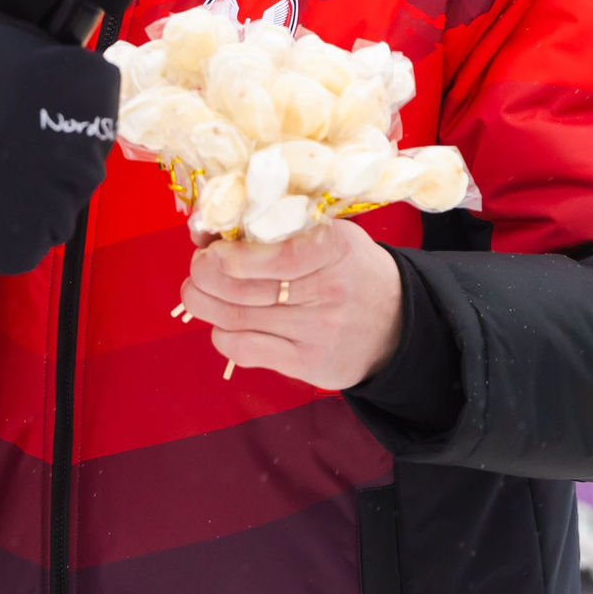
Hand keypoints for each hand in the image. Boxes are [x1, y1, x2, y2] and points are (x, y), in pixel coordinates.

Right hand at [0, 0, 119, 277]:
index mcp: (55, 79)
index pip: (101, 91)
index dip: (67, 86)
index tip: (31, 87)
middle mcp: (52, 144)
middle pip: (86, 149)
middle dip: (53, 136)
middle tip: (0, 127)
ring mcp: (26, 202)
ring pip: (64, 201)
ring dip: (37, 187)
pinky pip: (31, 242)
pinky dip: (10, 228)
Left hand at [180, 216, 404, 390]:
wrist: (397, 323)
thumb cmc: (349, 268)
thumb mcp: (331, 233)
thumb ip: (281, 229)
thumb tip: (215, 232)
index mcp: (335, 247)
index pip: (277, 256)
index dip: (233, 256)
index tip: (210, 249)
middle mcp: (329, 291)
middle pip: (248, 290)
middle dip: (206, 277)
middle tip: (197, 268)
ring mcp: (318, 331)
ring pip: (240, 320)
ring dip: (205, 305)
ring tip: (195, 291)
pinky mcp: (308, 364)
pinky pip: (248, 351)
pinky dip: (223, 336)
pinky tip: (220, 324)